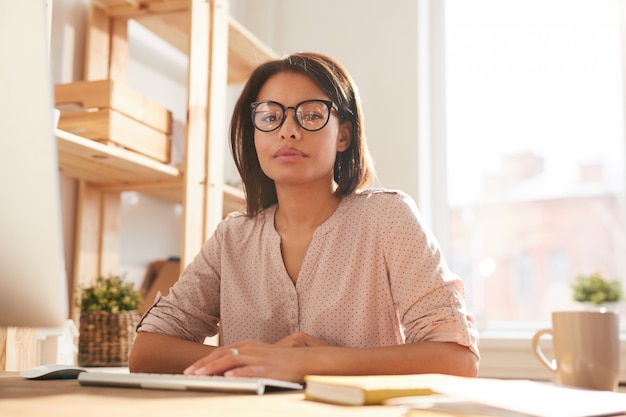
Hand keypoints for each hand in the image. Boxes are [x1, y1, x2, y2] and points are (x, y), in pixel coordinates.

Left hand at [183, 334, 328, 382]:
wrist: (304, 360)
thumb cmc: (280, 361)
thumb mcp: (258, 357)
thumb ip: (241, 361)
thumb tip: (222, 371)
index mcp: (247, 345)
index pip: (220, 352)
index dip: (204, 361)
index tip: (190, 369)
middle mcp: (251, 349)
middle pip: (222, 355)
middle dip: (203, 365)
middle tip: (188, 374)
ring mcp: (259, 358)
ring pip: (232, 361)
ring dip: (214, 368)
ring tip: (201, 376)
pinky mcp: (269, 368)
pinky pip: (251, 370)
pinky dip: (238, 373)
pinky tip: (228, 377)